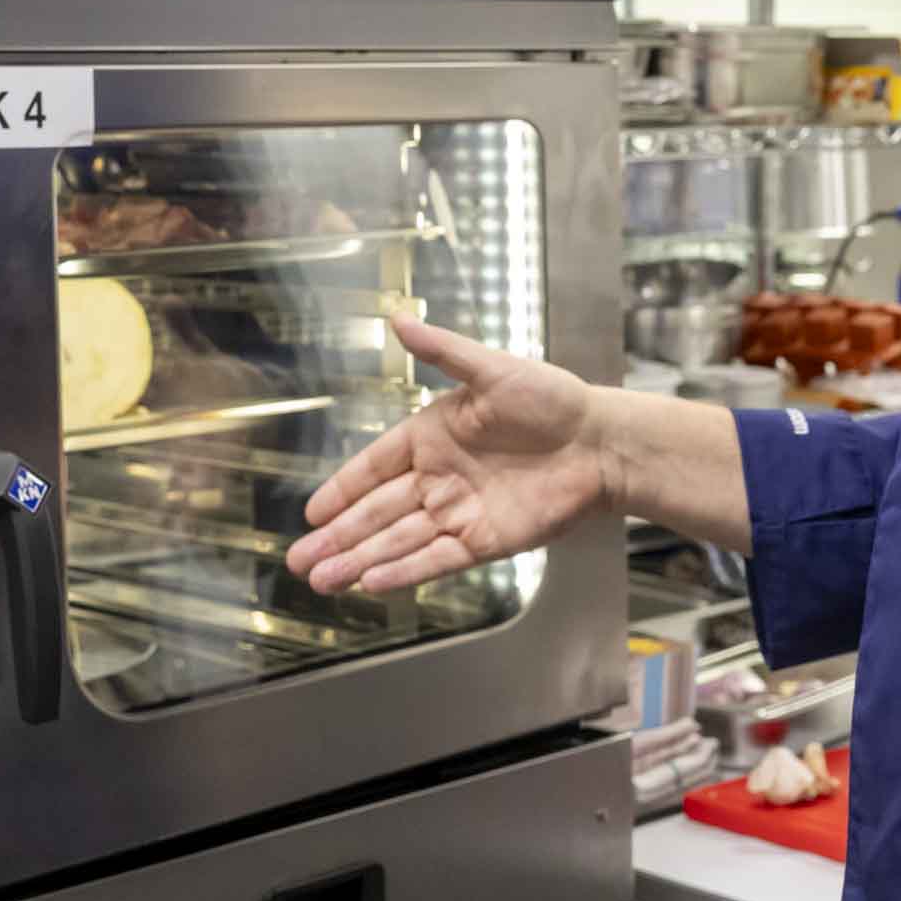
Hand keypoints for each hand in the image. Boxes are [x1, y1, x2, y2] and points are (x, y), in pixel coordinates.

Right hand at [289, 317, 611, 595]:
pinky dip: (404, 572)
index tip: (311, 514)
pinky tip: (370, 582)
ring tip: (321, 580)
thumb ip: (443, 351)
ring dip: (359, 561)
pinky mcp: (484, 541)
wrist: (602, 443)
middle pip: (376, 513)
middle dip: (337, 538)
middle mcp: (439, 478)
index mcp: (431, 437)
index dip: (342, 490)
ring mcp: (459, 512)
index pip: (373, 467)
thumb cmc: (552, 400)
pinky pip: (435, 559)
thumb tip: (399, 318)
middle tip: (298, 561)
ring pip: (398, 541)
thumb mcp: (492, 369)